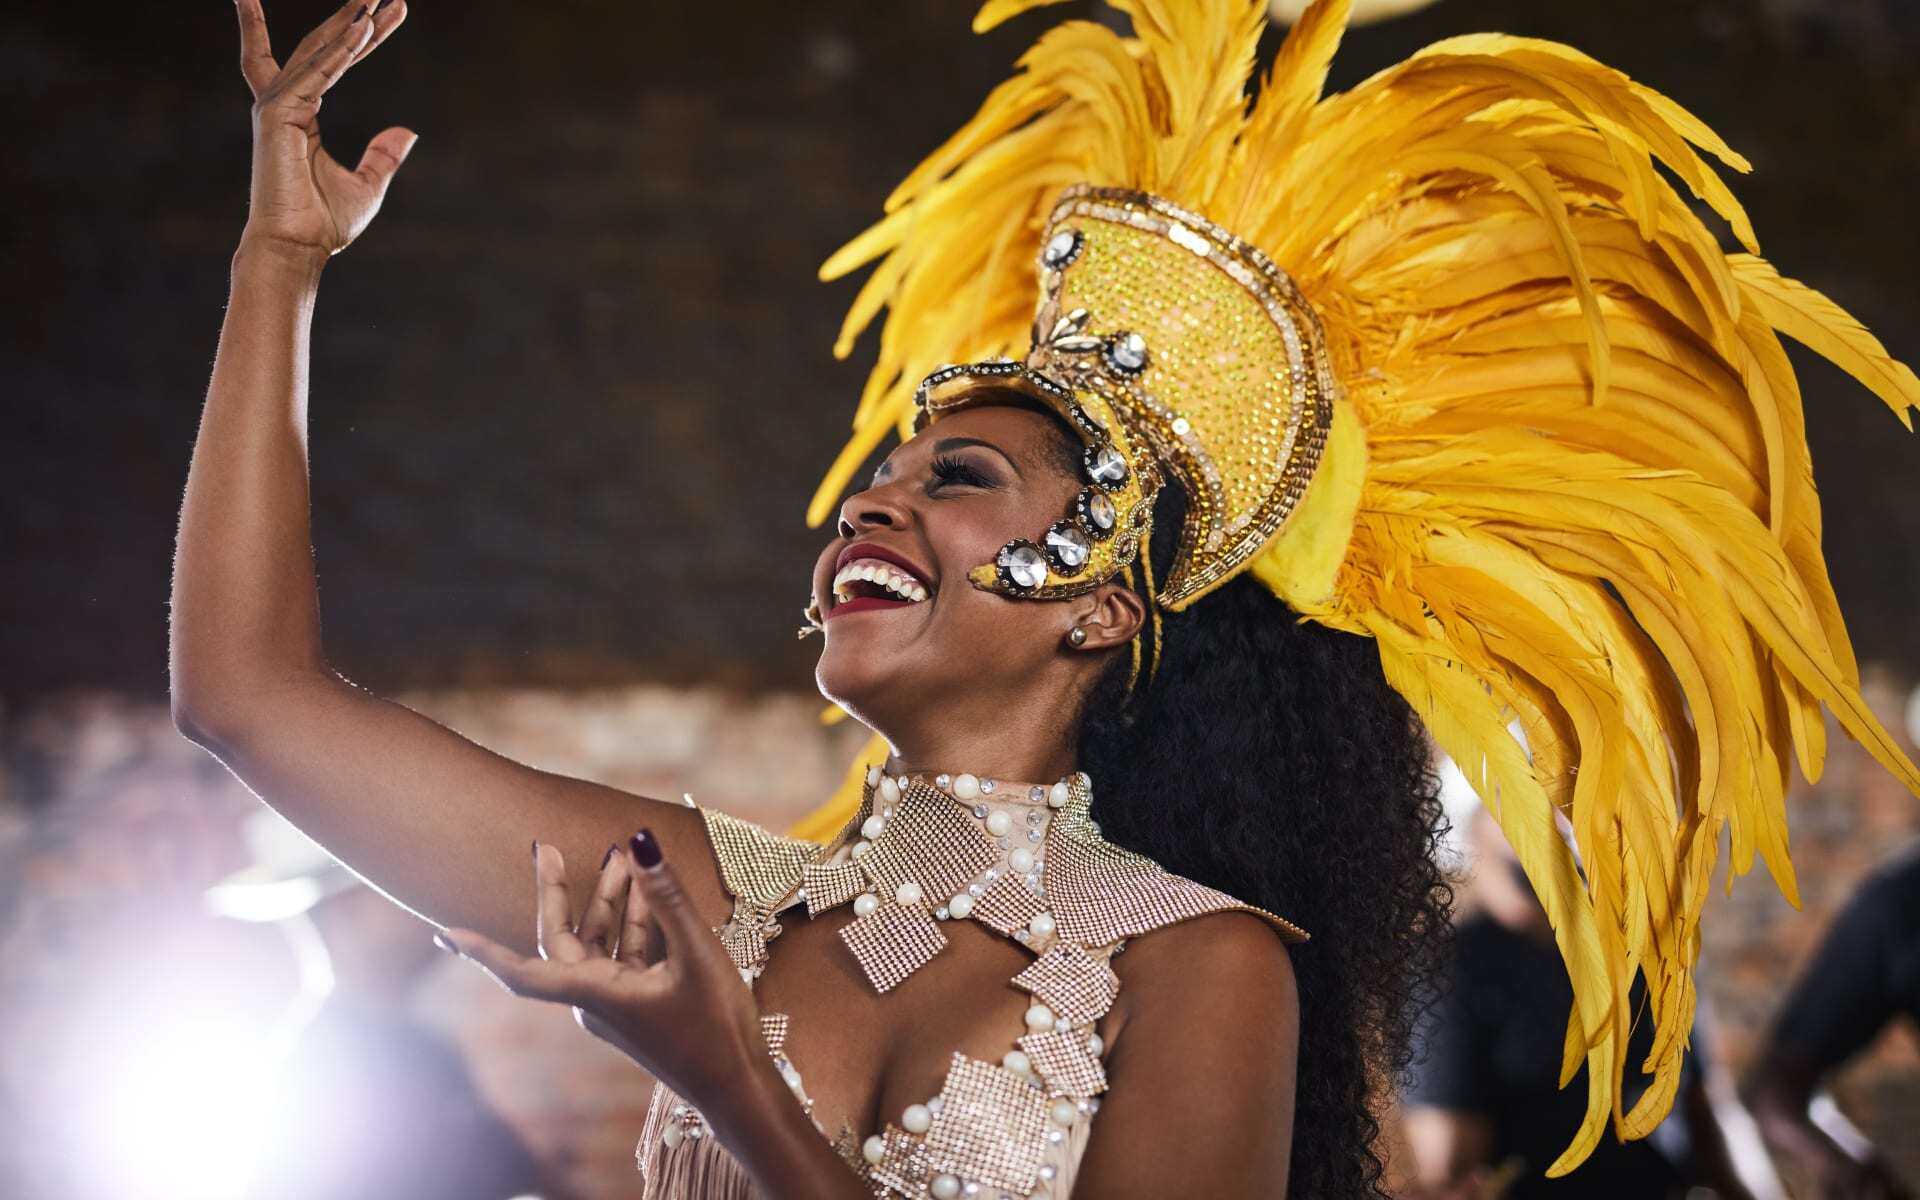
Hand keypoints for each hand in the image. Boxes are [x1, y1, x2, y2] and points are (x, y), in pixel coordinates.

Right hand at [234, 0, 415, 263]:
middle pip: (324, 46)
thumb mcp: (367, 186)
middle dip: (354, 15)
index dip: (367, 37)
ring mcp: (277, 105)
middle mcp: (286, 103)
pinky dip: (339, 51)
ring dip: (347, 22)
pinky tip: (363, 26)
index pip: (338, 63)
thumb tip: (408, 133)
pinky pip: (317, 73)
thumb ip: (383, 157)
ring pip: (317, 50)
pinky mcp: (277, 113)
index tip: (394, 11)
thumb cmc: (323, 224)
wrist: (296, 248)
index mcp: (303, 116)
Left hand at [438, 831, 769, 1110]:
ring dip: (607, 902)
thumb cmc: (716, 1027)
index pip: (522, 971)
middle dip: (557, 892)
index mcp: (595, 995)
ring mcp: (614, 1004)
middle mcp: (594, 1001)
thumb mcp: (696, 953)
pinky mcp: (635, 1004)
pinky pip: (620, 956)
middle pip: (561, 940)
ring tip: (622, 857)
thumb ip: (667, 896)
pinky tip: (647, 894)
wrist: (738, 1085)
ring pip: (596, 944)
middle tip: (546, 847)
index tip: (444, 934)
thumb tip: (640, 843)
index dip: (482, 952)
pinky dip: (630, 923)